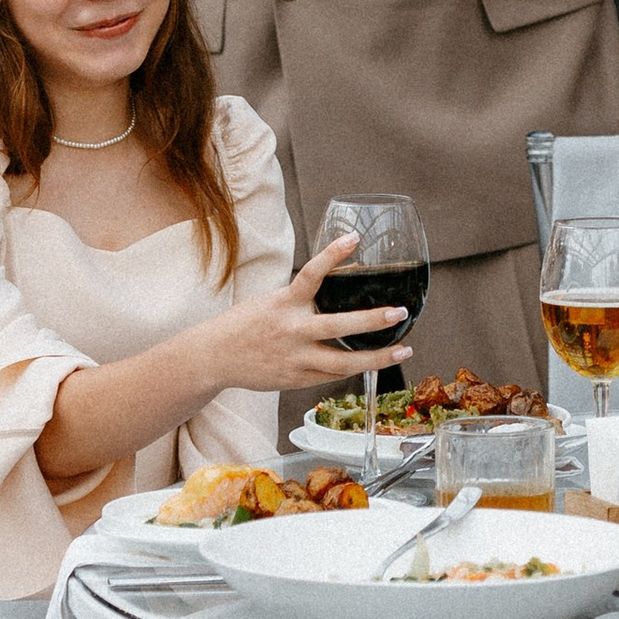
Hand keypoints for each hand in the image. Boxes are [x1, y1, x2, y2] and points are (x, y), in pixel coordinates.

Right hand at [213, 231, 409, 392]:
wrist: (214, 357)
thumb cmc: (245, 324)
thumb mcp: (271, 301)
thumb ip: (303, 297)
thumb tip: (344, 279)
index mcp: (284, 303)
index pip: (310, 273)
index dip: (332, 255)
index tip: (353, 239)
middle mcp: (292, 330)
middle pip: (340, 326)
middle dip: (374, 320)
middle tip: (400, 312)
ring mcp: (296, 358)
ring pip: (344, 363)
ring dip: (378, 358)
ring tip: (404, 349)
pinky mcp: (296, 379)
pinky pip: (332, 375)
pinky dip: (353, 368)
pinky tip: (372, 363)